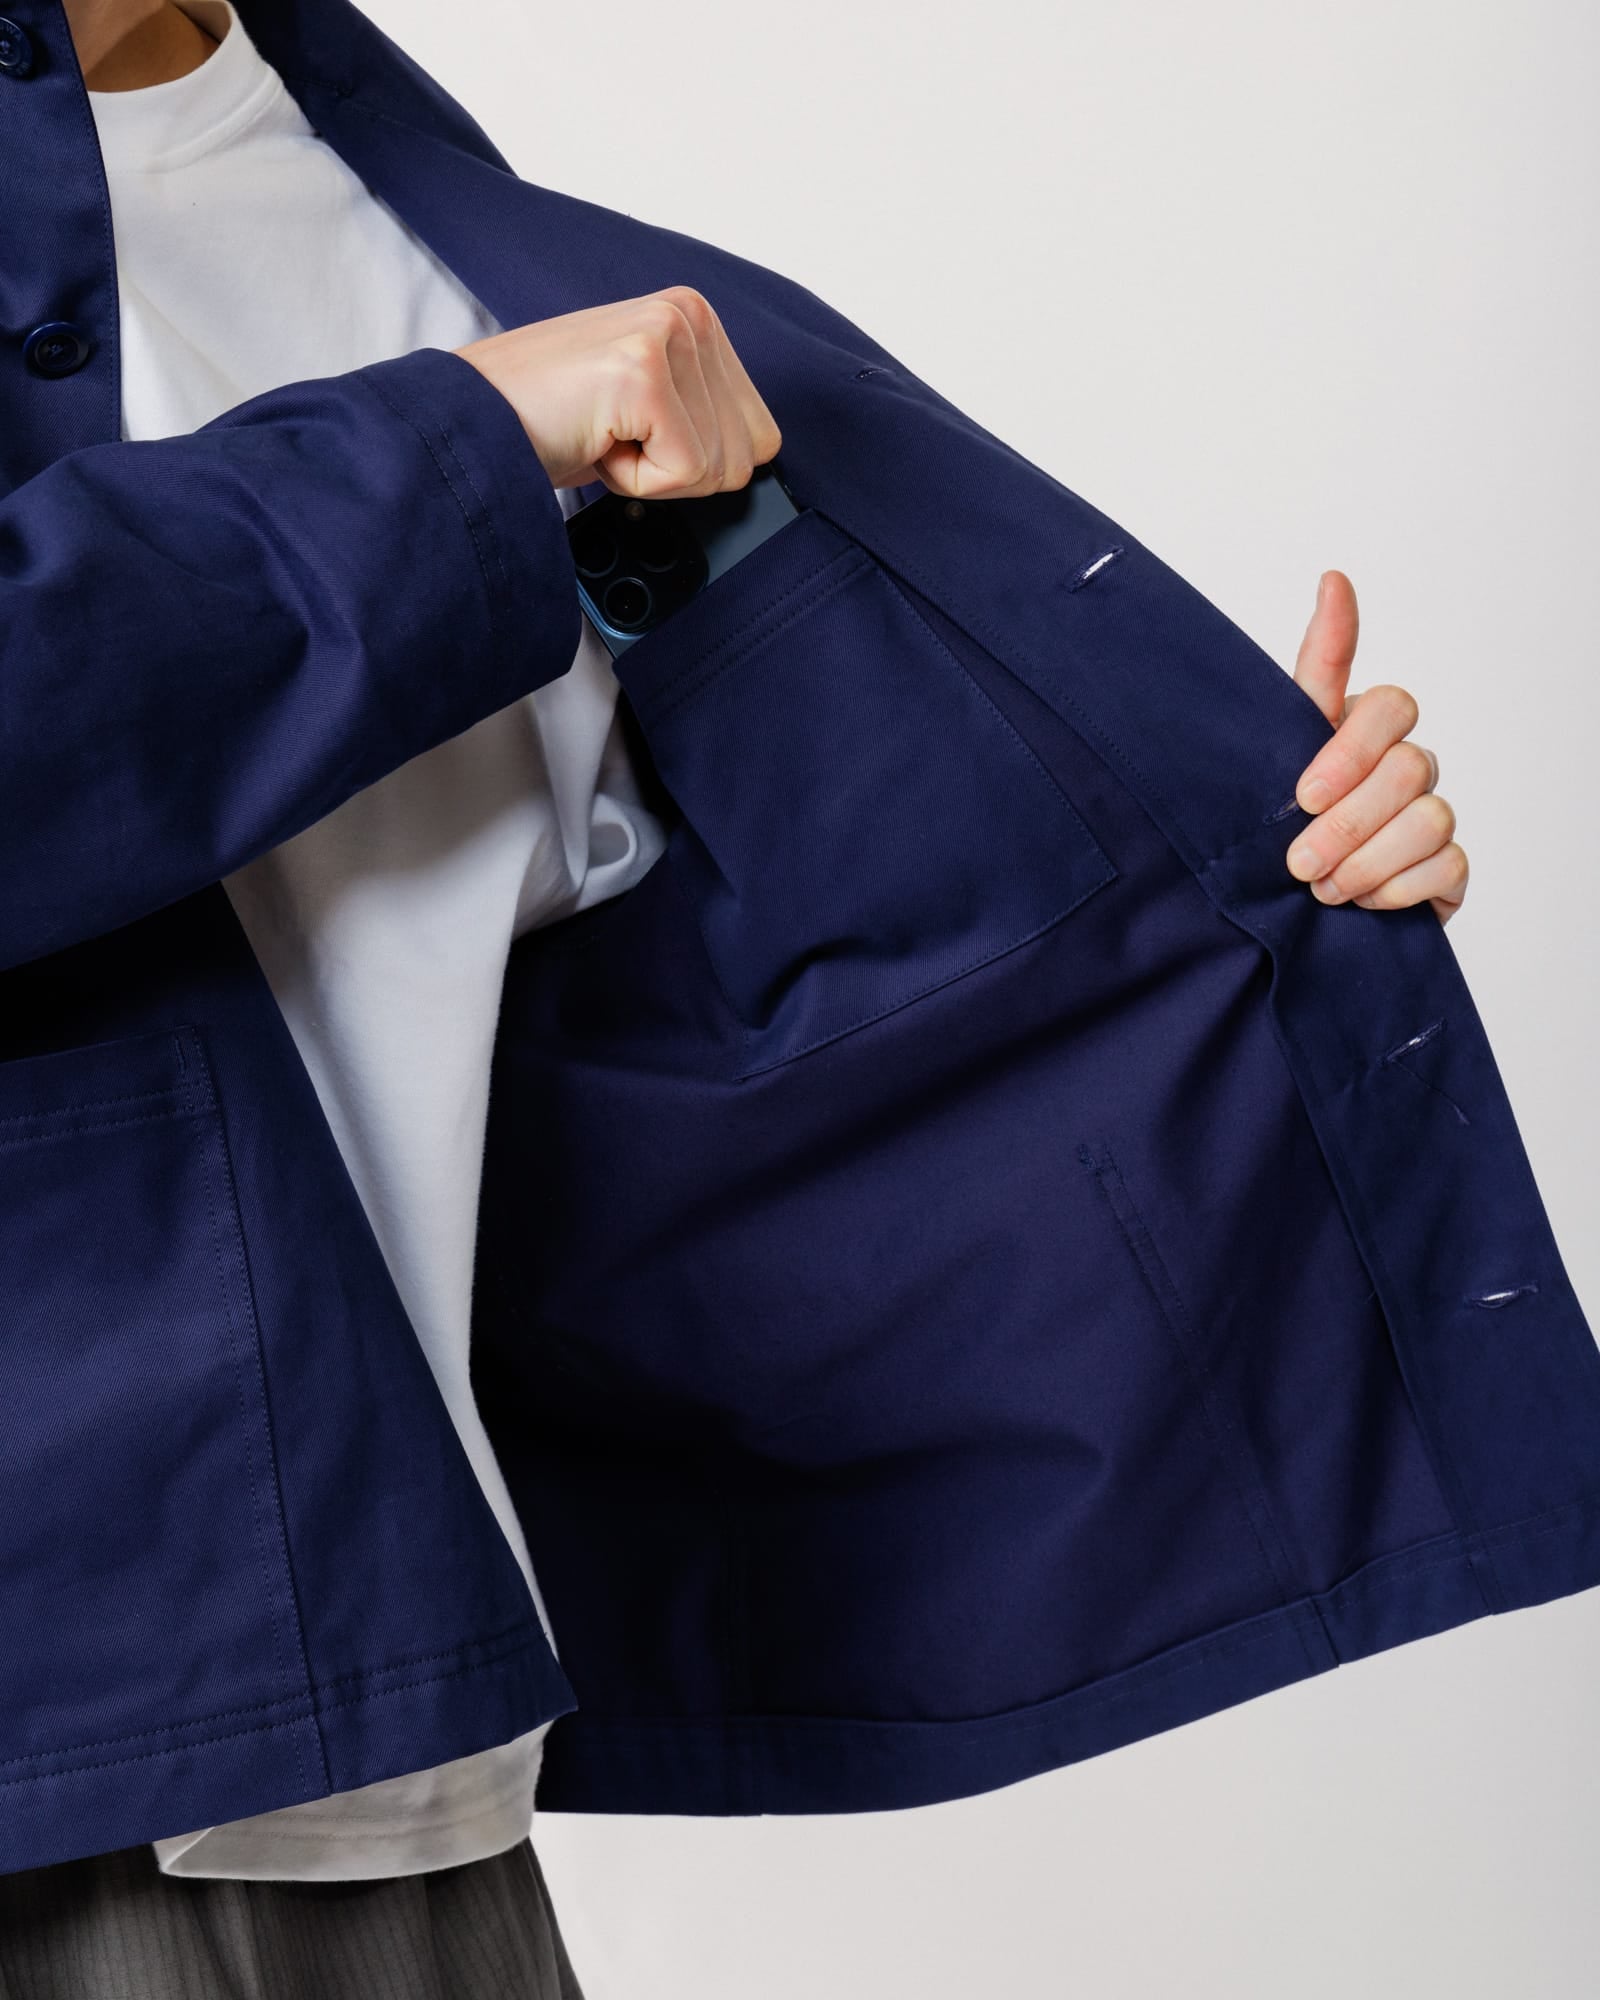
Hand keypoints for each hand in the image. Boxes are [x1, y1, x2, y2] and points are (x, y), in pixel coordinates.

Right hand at [452, 285, 781, 496]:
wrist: (470, 422)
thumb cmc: (547, 419)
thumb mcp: (646, 406)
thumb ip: (703, 414)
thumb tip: (758, 456)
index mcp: (695, 316)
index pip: (761, 435)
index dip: (696, 462)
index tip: (638, 435)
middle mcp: (689, 313)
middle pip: (746, 456)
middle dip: (677, 470)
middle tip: (615, 436)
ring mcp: (667, 336)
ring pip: (716, 468)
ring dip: (650, 473)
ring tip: (600, 433)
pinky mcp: (644, 372)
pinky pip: (682, 472)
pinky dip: (633, 479)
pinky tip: (594, 439)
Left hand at [1284, 572, 1467, 926]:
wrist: (1282, 906)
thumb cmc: (1280, 819)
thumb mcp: (1276, 748)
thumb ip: (1315, 671)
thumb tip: (1335, 577)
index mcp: (1364, 732)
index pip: (1388, 706)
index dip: (1350, 749)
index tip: (1304, 793)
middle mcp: (1406, 766)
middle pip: (1407, 769)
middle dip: (1347, 823)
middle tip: (1298, 861)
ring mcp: (1430, 814)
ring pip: (1429, 818)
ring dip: (1366, 861)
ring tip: (1322, 888)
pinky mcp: (1446, 866)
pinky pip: (1446, 865)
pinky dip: (1396, 889)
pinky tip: (1360, 903)